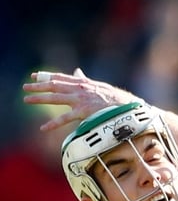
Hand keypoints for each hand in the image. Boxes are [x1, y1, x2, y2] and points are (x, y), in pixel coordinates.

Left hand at [21, 67, 140, 131]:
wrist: (128, 107)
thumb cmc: (117, 99)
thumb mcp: (100, 86)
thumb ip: (86, 80)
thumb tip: (78, 72)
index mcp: (84, 83)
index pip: (62, 77)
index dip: (47, 76)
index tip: (35, 76)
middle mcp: (80, 89)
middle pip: (54, 85)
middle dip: (38, 86)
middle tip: (25, 87)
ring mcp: (81, 100)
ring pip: (55, 98)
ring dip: (39, 99)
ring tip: (27, 100)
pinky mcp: (83, 112)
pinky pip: (65, 118)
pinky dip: (53, 124)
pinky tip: (43, 128)